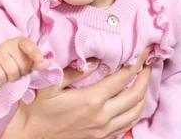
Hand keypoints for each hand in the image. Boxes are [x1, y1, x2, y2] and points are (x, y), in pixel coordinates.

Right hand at [0, 37, 48, 88]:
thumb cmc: (13, 62)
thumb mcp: (27, 61)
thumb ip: (37, 62)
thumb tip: (47, 63)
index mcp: (20, 42)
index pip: (27, 44)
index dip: (34, 52)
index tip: (39, 59)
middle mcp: (8, 45)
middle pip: (23, 64)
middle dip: (23, 71)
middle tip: (17, 69)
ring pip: (14, 72)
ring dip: (14, 77)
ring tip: (9, 72)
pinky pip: (3, 76)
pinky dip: (4, 79)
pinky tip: (1, 74)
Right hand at [1, 47, 152, 138]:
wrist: (31, 137)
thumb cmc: (38, 109)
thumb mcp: (51, 85)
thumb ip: (75, 72)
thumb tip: (96, 59)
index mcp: (91, 100)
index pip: (123, 78)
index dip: (136, 62)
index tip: (144, 50)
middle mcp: (102, 116)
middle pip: (136, 95)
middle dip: (146, 76)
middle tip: (149, 62)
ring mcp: (104, 130)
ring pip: (136, 112)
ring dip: (144, 94)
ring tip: (144, 80)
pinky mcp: (102, 138)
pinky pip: (127, 125)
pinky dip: (136, 111)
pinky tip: (134, 102)